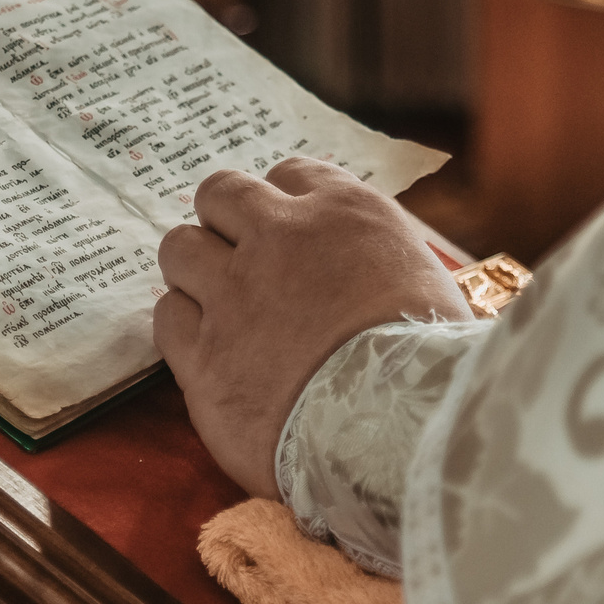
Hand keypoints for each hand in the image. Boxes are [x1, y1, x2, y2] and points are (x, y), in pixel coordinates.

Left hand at [152, 158, 468, 497]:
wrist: (402, 429)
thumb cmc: (437, 363)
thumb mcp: (433, 284)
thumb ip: (386, 263)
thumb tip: (378, 276)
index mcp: (345, 211)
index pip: (290, 174)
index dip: (286, 207)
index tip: (292, 237)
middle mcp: (280, 236)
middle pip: (220, 195)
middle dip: (226, 224)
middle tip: (242, 265)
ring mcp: (234, 293)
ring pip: (179, 249)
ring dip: (195, 271)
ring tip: (220, 308)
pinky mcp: (204, 355)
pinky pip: (167, 317)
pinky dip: (183, 328)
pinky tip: (209, 352)